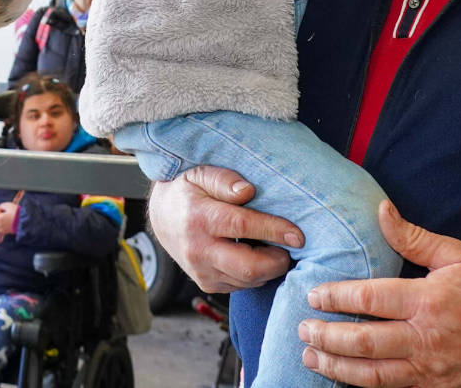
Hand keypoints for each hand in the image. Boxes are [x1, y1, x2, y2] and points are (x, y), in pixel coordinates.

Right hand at [146, 165, 301, 293]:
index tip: (298, 234)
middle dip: (277, 261)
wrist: (162, 217)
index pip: (242, 226)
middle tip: (290, 248)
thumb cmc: (187, 192)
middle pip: (248, 267)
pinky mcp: (207, 284)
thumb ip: (224, 180)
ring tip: (275, 248)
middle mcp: (199, 250)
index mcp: (199, 219)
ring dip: (269, 268)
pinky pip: (241, 286)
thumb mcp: (201, 174)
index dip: (274, 230)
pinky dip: (256, 275)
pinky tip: (257, 256)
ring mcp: (202, 272)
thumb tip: (248, 191)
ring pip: (248, 280)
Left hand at [300, 201, 460, 387]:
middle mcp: (425, 337)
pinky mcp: (435, 387)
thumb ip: (413, 237)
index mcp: (427, 300)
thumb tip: (381, 210)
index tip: (314, 295)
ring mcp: (430, 367)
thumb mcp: (457, 255)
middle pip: (364, 341)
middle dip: (327, 335)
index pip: (370, 298)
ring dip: (337, 366)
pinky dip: (363, 384)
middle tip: (303, 327)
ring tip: (311, 356)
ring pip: (373, 373)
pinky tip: (342, 377)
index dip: (336, 297)